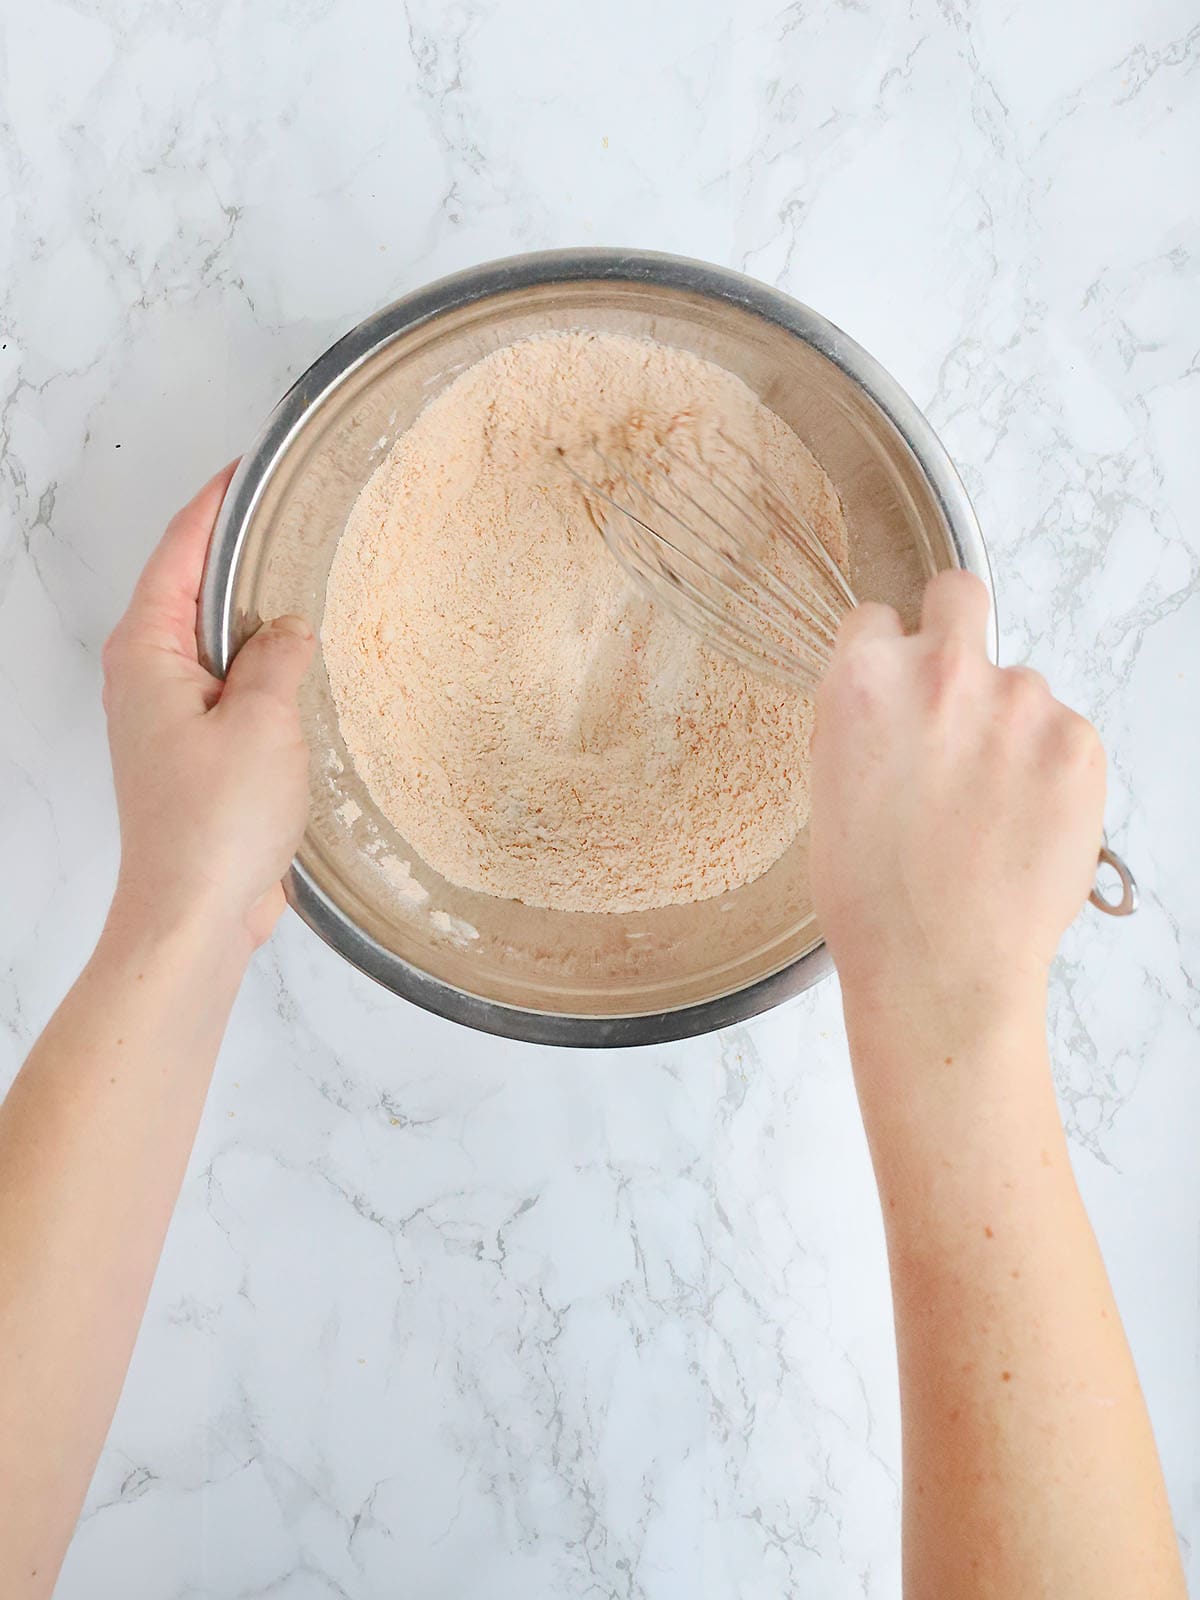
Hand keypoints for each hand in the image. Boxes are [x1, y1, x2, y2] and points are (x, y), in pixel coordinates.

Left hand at [102, 464, 314, 953]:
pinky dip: (264, 666)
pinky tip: (307, 666)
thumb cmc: (216, 822)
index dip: (217, 503)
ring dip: (256, 614)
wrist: (194, 914)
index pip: (179, 550)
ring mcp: (168, 715)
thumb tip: (289, 626)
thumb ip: (278, 655)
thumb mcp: (264, 721)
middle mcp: (145, 675)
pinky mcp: (194, 751)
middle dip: (239, 551)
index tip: (256, 466)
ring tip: (313, 580)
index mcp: (145, 651)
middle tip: (298, 516)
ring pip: (214, 640)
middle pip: (191, 588)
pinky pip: (231, 685)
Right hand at [810, 570, 1104, 1015]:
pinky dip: (1049, 770)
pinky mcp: (1079, 741)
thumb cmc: (872, 900)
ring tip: (990, 809)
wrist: (940, 968)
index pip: (876, 618)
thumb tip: (893, 699)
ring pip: (1019, 685)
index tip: (896, 691)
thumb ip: (865, 721)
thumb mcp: (830, 790)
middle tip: (958, 696)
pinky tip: (1023, 824)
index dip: (885, 657)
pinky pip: (1064, 733)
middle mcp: (943, 671)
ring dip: (1008, 727)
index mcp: (864, 681)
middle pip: (960, 595)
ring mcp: (1020, 701)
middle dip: (955, 628)